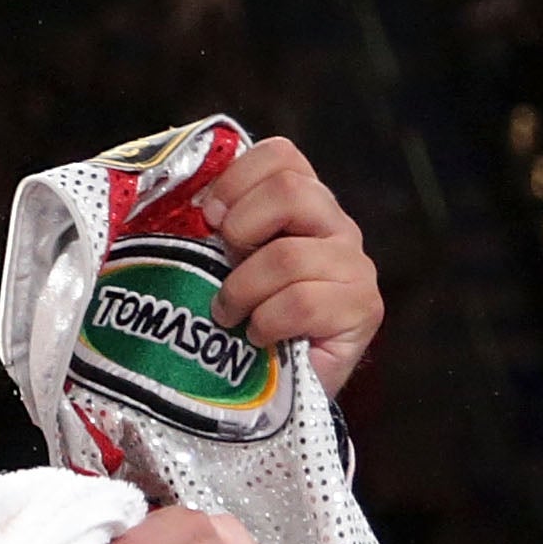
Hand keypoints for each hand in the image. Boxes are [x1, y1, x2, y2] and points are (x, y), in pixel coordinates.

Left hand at [202, 136, 383, 393]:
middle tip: (222, 265)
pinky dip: (266, 323)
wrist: (274, 389)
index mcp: (302, 204)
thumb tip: (178, 197)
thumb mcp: (219, 264)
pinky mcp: (364, 308)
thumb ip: (213, 227)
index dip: (236, 180)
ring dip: (242, 291)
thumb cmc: (239, 321)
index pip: (281, 154)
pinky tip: (259, 337)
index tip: (208, 218)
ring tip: (230, 315)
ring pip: (288, 256)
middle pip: (290, 191)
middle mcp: (337, 226)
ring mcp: (355, 267)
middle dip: (240, 229)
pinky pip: (302, 302)